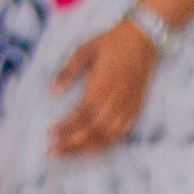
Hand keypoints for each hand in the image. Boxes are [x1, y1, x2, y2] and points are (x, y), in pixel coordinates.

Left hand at [48, 18, 160, 155]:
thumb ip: (68, 72)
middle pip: (94, 131)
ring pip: (108, 136)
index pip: (82, 115)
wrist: (144, 39)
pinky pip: (121, 133)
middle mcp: (117, 100)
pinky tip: (91, 148)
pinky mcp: (136, 108)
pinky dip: (106, 144)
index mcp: (103, 85)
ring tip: (67, 154)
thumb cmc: (111, 42)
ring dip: (87, 148)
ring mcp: (129, 106)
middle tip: (52, 152)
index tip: (49, 135)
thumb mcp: (84, 50)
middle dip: (72, 144)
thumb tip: (52, 93)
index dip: (66, 128)